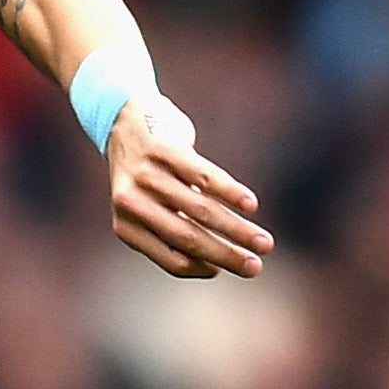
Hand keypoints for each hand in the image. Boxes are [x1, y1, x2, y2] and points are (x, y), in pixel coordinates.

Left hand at [108, 97, 270, 277]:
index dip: (201, 268)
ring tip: (265, 242)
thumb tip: (214, 263)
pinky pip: (204, 176)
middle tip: (256, 268)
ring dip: (238, 229)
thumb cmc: (147, 174)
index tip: (224, 270)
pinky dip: (230, 192)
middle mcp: (131, 203)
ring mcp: (147, 175)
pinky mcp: (165, 149)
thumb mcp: (147, 207)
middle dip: (227, 255)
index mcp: (126, 226)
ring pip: (201, 210)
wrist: (124, 118)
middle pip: (188, 238)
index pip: (170, 258)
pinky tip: (251, 205)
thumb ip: (170, 232)